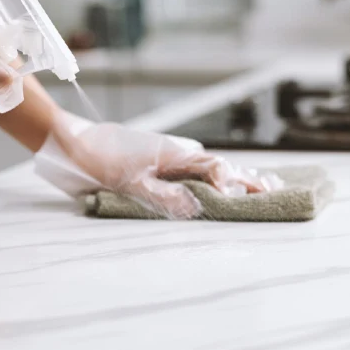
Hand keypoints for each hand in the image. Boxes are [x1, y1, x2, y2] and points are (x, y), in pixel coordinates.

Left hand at [36, 111, 281, 219]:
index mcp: (175, 155)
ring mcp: (169, 153)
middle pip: (220, 166)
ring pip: (209, 165)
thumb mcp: (130, 183)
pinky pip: (194, 165)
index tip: (249, 198)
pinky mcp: (159, 157)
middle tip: (276, 188)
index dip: (233, 185)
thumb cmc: (100, 160)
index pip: (215, 169)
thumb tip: (198, 207)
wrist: (74, 141)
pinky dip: (213, 173)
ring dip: (234, 175)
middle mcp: (178, 152)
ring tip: (260, 182)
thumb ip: (164, 196)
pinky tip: (219, 178)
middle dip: (247, 178)